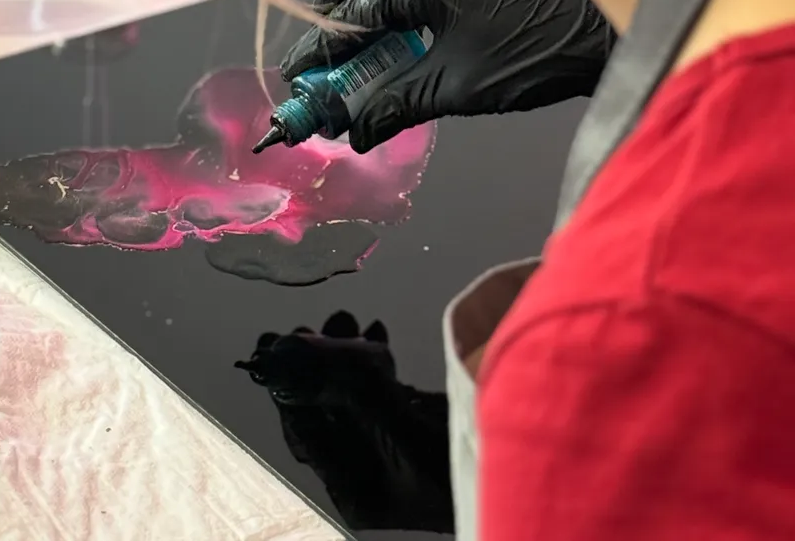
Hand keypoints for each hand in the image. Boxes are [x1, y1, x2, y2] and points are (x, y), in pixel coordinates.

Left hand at [236, 312, 452, 532]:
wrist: (529, 463)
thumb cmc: (464, 464)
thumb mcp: (397, 423)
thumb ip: (347, 384)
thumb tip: (295, 350)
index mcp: (351, 484)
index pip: (302, 427)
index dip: (288, 381)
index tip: (276, 341)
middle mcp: (365, 469)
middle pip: (324, 405)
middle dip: (317, 358)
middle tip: (312, 323)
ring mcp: (389, 447)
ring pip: (349, 390)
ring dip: (345, 351)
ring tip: (349, 321)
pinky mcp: (411, 423)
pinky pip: (378, 386)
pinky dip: (373, 357)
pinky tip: (376, 332)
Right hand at [282, 0, 614, 151]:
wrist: (612, 20)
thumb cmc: (537, 52)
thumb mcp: (460, 85)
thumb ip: (397, 104)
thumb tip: (353, 131)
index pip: (344, 19)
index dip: (316, 58)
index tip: (297, 86)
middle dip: (328, 15)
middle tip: (323, 60)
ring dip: (359, 0)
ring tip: (360, 46)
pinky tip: (404, 27)